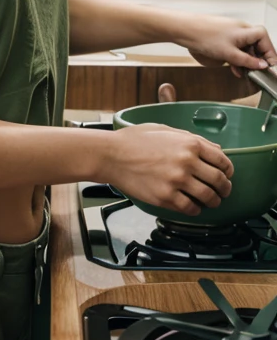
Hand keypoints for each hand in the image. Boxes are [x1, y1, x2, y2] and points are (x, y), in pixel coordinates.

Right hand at [109, 123, 233, 216]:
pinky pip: (190, 208)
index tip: (227, 175)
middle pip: (219, 181)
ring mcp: (177, 181)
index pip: (222, 160)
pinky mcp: (166, 197)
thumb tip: (213, 149)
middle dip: (225, 188)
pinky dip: (196, 210)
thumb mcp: (165, 129)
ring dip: (214, 201)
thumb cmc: (134, 140)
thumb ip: (191, 138)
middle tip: (223, 192)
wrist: (111, 155)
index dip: (228, 170)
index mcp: (189, 143)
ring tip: (211, 202)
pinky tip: (193, 207)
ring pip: (208, 197)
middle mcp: (187, 162)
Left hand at [177, 14, 276, 77]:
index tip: (269, 66)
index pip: (265, 39)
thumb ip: (247, 61)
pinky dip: (236, 58)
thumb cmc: (204, 36)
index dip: (269, 53)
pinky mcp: (222, 38)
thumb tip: (262, 66)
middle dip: (257, 59)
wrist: (184, 30)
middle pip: (256, 44)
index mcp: (245, 30)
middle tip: (257, 72)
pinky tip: (234, 68)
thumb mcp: (229, 54)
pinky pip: (235, 49)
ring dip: (246, 61)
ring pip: (245, 48)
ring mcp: (231, 34)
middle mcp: (240, 30)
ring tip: (244, 72)